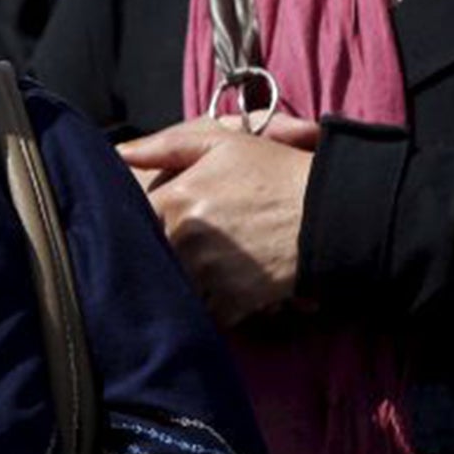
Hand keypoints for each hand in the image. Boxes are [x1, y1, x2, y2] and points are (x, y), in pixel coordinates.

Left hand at [118, 117, 316, 327]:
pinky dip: (211, 303)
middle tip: (179, 245)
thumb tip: (120, 153)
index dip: (135, 222)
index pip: (130, 219)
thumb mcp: (222, 143)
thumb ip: (165, 146)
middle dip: (158, 253)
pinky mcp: (232, 304)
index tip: (147, 222)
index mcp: (175, 201)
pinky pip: (206, 311)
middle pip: (151, 257)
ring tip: (203, 265)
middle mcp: (185, 242)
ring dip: (183, 280)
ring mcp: (208, 276)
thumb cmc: (276, 173)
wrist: (333, 212)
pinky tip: (225, 284)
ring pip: (176, 286)